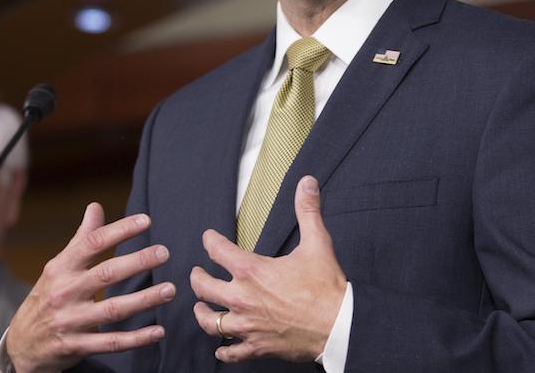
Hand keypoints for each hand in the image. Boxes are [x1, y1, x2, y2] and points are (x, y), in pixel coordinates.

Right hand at [5, 203, 174, 372]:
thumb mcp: (58, 267)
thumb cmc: (47, 297)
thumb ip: (82, 239)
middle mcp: (65, 293)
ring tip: (170, 290)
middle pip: (106, 274)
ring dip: (144, 300)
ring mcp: (70, 321)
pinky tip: (158, 331)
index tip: (147, 221)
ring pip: (113, 309)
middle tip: (164, 252)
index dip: (120, 230)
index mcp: (61, 268)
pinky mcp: (77, 346)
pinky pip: (111, 342)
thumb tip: (96, 206)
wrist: (21, 344)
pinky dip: (137, 339)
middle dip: (137, 262)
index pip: (92, 244)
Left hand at [190, 176, 346, 363]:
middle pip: (204, 288)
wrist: (337, 325)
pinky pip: (231, 351)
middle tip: (197, 275)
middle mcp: (242, 298)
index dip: (209, 241)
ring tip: (201, 309)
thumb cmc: (326, 287)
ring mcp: (247, 325)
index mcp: (252, 271)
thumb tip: (307, 183)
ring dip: (203, 314)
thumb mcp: (317, 242)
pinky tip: (220, 349)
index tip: (207, 238)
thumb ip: (308, 211)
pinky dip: (223, 350)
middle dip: (197, 279)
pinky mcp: (256, 346)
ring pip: (210, 322)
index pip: (218, 251)